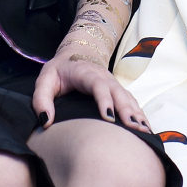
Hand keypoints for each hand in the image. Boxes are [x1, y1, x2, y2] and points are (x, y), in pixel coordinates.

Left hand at [30, 53, 149, 132]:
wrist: (76, 54)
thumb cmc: (58, 71)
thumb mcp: (44, 81)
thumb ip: (41, 100)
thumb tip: (45, 121)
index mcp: (86, 73)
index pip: (98, 85)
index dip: (105, 100)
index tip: (109, 119)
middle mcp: (104, 77)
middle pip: (118, 93)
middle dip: (127, 111)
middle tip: (134, 129)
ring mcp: (113, 84)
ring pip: (128, 98)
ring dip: (137, 114)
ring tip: (144, 132)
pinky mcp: (118, 91)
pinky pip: (131, 103)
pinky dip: (140, 115)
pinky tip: (146, 129)